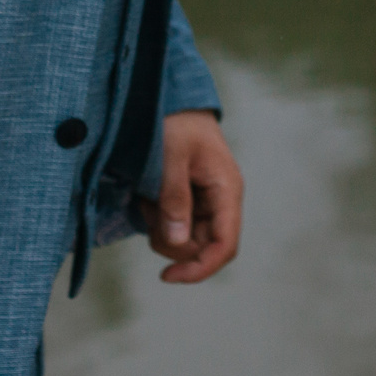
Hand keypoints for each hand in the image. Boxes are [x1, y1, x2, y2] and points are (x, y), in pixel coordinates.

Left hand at [140, 109, 241, 282]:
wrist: (171, 99)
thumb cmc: (175, 122)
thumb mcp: (171, 156)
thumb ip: (175, 198)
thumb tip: (178, 242)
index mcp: (226, 190)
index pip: (224, 245)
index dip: (200, 268)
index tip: (167, 276)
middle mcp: (221, 201)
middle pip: (202, 248)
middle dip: (171, 242)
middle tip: (149, 210)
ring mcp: (206, 203)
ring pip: (186, 242)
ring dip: (161, 230)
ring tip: (149, 197)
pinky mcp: (190, 202)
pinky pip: (175, 228)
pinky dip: (157, 221)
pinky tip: (149, 196)